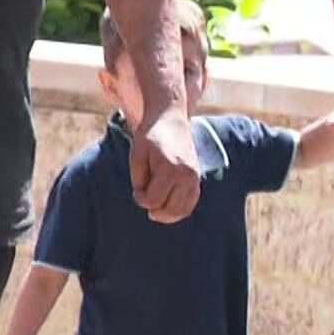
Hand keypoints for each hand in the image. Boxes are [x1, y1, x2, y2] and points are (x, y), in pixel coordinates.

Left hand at [130, 108, 201, 223]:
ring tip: (155, 209)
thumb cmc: (150, 137)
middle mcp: (185, 174)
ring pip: (183, 210)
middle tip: (144, 198)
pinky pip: (191, 203)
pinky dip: (180, 210)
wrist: (171, 120)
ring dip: (167, 214)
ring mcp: (194, 177)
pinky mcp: (198, 178)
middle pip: (169, 208)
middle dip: (154, 209)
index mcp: (168, 167)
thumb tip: (147, 202)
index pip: (153, 199)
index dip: (140, 199)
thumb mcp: (137, 155)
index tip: (135, 190)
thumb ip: (139, 180)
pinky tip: (168, 207)